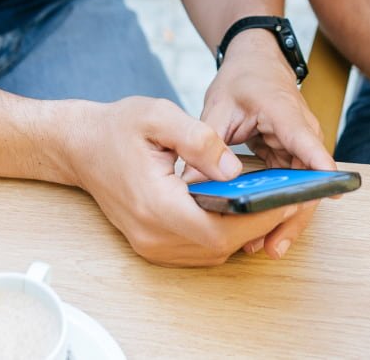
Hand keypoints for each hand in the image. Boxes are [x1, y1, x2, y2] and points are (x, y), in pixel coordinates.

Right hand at [61, 97, 303, 266]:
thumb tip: (235, 170)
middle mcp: (152, 234)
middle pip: (219, 246)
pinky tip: (239, 208)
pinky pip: (198, 249)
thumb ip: (200, 140)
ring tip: (271, 201)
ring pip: (211, 252)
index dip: (258, 219)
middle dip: (258, 224)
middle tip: (289, 198)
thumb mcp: (159, 116)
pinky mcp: (152, 245)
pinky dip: (223, 233)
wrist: (80, 146)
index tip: (287, 200)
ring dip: (242, 232)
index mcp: (155, 203)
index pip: (217, 229)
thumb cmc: (118, 128)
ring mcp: (150, 245)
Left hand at [199, 30, 335, 258]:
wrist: (256, 64)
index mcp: (287, 115)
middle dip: (293, 216)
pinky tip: (259, 232)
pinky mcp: (293, 159)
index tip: (328, 195)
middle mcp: (303, 135)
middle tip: (272, 246)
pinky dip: (277, 209)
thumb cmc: (242, 80)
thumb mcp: (219, 106)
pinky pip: (291, 189)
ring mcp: (301, 149)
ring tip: (265, 248)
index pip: (309, 145)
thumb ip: (207, 142)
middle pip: (309, 182)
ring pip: (302, 191)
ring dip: (285, 219)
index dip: (320, 171)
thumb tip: (191, 184)